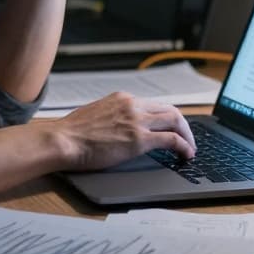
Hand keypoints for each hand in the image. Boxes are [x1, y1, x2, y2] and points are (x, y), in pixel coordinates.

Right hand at [51, 91, 195, 171]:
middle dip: (182, 125)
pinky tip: (186, 155)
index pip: (154, 105)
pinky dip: (184, 146)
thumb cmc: (72, 133)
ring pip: (176, 121)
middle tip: (186, 139)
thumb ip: (112, 116)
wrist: (63, 139)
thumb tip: (118, 127)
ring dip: (187, 136)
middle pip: (170, 110)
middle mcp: (132, 105)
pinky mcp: (139, 139)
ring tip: (190, 148)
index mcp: (122, 98)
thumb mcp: (95, 114)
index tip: (171, 128)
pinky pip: (172, 140)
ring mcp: (137, 121)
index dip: (166, 118)